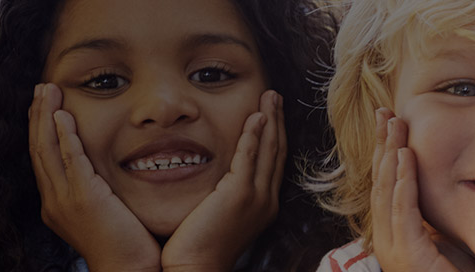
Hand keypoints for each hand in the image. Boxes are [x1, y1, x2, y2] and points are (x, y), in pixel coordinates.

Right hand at [29, 84, 161, 271]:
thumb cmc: (128, 248)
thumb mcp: (107, 215)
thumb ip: (102, 193)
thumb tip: (108, 176)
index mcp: (57, 205)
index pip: (44, 158)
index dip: (42, 129)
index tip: (46, 106)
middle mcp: (54, 201)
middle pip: (38, 149)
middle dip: (38, 116)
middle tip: (42, 88)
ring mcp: (65, 200)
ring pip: (47, 149)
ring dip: (46, 117)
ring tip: (47, 90)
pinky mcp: (83, 199)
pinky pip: (69, 160)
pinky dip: (63, 136)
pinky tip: (62, 116)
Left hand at [160, 90, 286, 270]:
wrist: (196, 269)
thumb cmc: (199, 248)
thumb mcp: (220, 218)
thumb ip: (224, 195)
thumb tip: (218, 180)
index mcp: (264, 205)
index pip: (273, 162)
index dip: (275, 135)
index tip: (272, 113)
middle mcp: (267, 199)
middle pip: (277, 151)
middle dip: (278, 121)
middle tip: (275, 95)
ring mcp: (256, 197)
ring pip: (268, 150)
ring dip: (270, 119)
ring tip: (269, 97)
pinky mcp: (239, 194)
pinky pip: (249, 157)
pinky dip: (254, 134)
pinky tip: (255, 116)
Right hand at [368, 109, 460, 271]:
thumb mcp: (446, 240)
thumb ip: (438, 218)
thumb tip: (443, 187)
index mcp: (394, 233)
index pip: (386, 185)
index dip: (385, 152)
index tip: (389, 122)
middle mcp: (388, 239)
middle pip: (380, 182)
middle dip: (382, 145)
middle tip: (384, 112)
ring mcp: (394, 249)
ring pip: (387, 192)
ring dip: (390, 155)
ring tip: (393, 126)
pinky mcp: (408, 256)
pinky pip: (402, 212)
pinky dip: (403, 183)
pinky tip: (404, 159)